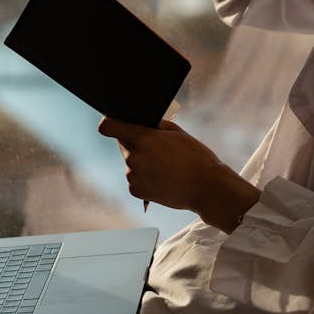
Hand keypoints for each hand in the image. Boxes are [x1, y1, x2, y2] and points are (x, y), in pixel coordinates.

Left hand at [98, 117, 259, 232]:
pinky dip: (145, 177)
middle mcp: (132, 157)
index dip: (110, 123)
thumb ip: (155, 126)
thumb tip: (141, 123)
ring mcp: (133, 176)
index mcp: (141, 139)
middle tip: (159, 148)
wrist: (205, 187)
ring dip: (142, 161)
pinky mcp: (135, 191)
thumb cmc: (195, 157)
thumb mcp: (177, 132)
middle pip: (124, 144)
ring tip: (165, 166)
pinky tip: (162, 177)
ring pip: (131, 161)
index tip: (115, 123)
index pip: (108, 127)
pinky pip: (135, 178)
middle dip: (137, 143)